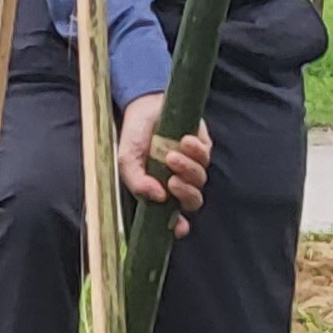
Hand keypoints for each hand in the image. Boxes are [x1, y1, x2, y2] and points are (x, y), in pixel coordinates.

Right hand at [118, 88, 210, 234]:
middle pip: (192, 201)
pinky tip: (184, 140)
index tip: (179, 227)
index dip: (178, 225)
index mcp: (159, 190)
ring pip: (200, 179)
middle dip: (185, 194)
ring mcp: (192, 166)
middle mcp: (177, 181)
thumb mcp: (127, 160)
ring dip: (187, 169)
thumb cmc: (134, 136)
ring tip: (171, 154)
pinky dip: (195, 151)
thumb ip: (137, 181)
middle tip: (172, 181)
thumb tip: (158, 197)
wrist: (145, 105)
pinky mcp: (202, 148)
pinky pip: (206, 156)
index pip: (173, 216)